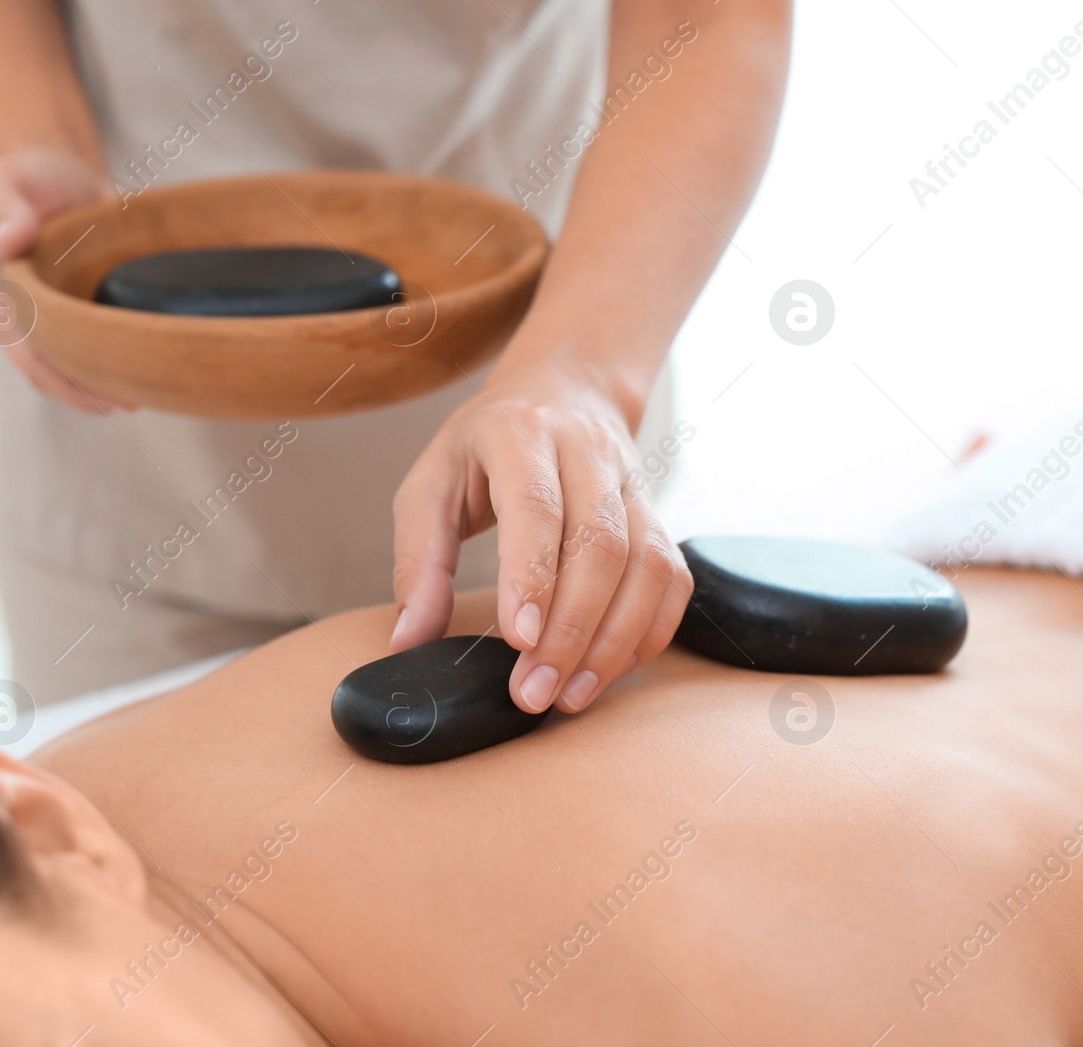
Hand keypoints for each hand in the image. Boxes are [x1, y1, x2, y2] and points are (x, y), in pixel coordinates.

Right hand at [0, 148, 130, 411]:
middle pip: (50, 370)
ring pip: (73, 364)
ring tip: (141, 398)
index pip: (25, 351)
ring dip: (101, 384)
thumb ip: (2, 207)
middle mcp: (26, 314)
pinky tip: (144, 371)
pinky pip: (94, 344)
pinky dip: (113, 360)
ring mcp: (54, 315)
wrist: (57, 172)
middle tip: (129, 404)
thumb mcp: (3, 180)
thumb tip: (10, 241)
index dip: (58, 378)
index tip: (96, 395)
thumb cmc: (26, 177)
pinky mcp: (81, 309)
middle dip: (85, 393)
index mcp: (3, 295)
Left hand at [391, 362, 692, 713]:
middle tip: (535, 692)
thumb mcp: (432, 483)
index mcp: (519, 434)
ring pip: (647, 566)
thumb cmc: (487, 445)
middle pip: (601, 544)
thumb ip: (420, 560)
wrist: (567, 387)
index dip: (533, 575)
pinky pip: (673, 579)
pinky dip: (648, 632)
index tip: (518, 639)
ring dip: (614, 641)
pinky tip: (610, 668)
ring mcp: (632, 483)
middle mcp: (587, 452)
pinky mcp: (659, 514)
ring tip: (571, 694)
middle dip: (571, 629)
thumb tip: (409, 640)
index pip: (536, 506)